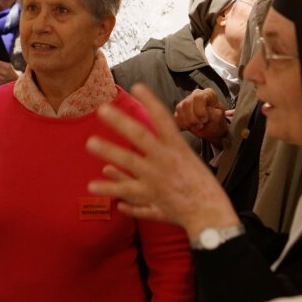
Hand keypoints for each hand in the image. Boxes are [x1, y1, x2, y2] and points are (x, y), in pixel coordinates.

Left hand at [86, 83, 238, 238]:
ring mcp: (156, 178)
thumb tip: (164, 140)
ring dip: (109, 151)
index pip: (164, 119)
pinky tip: (92, 185)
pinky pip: (126, 192)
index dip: (151, 102)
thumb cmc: (202, 189)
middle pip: (140, 136)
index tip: (137, 86)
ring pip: (128, 162)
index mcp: (178, 149)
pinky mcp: (150, 197)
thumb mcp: (189, 164)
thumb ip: (166, 154)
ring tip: (91, 142)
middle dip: (121, 122)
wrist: (210, 214)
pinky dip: (110, 189)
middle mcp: (165, 160)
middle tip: (103, 109)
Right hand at [174, 88, 228, 143]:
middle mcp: (196, 94)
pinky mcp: (180, 109)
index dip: (200, 111)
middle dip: (192, 118)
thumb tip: (205, 112)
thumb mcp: (219, 118)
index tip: (204, 120)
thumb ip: (213, 114)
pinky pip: (176, 115)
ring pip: (180, 109)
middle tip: (199, 126)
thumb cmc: (216, 121)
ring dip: (187, 122)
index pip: (199, 98)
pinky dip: (182, 124)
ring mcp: (186, 101)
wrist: (212, 127)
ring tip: (196, 127)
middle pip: (187, 103)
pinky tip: (190, 127)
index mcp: (208, 93)